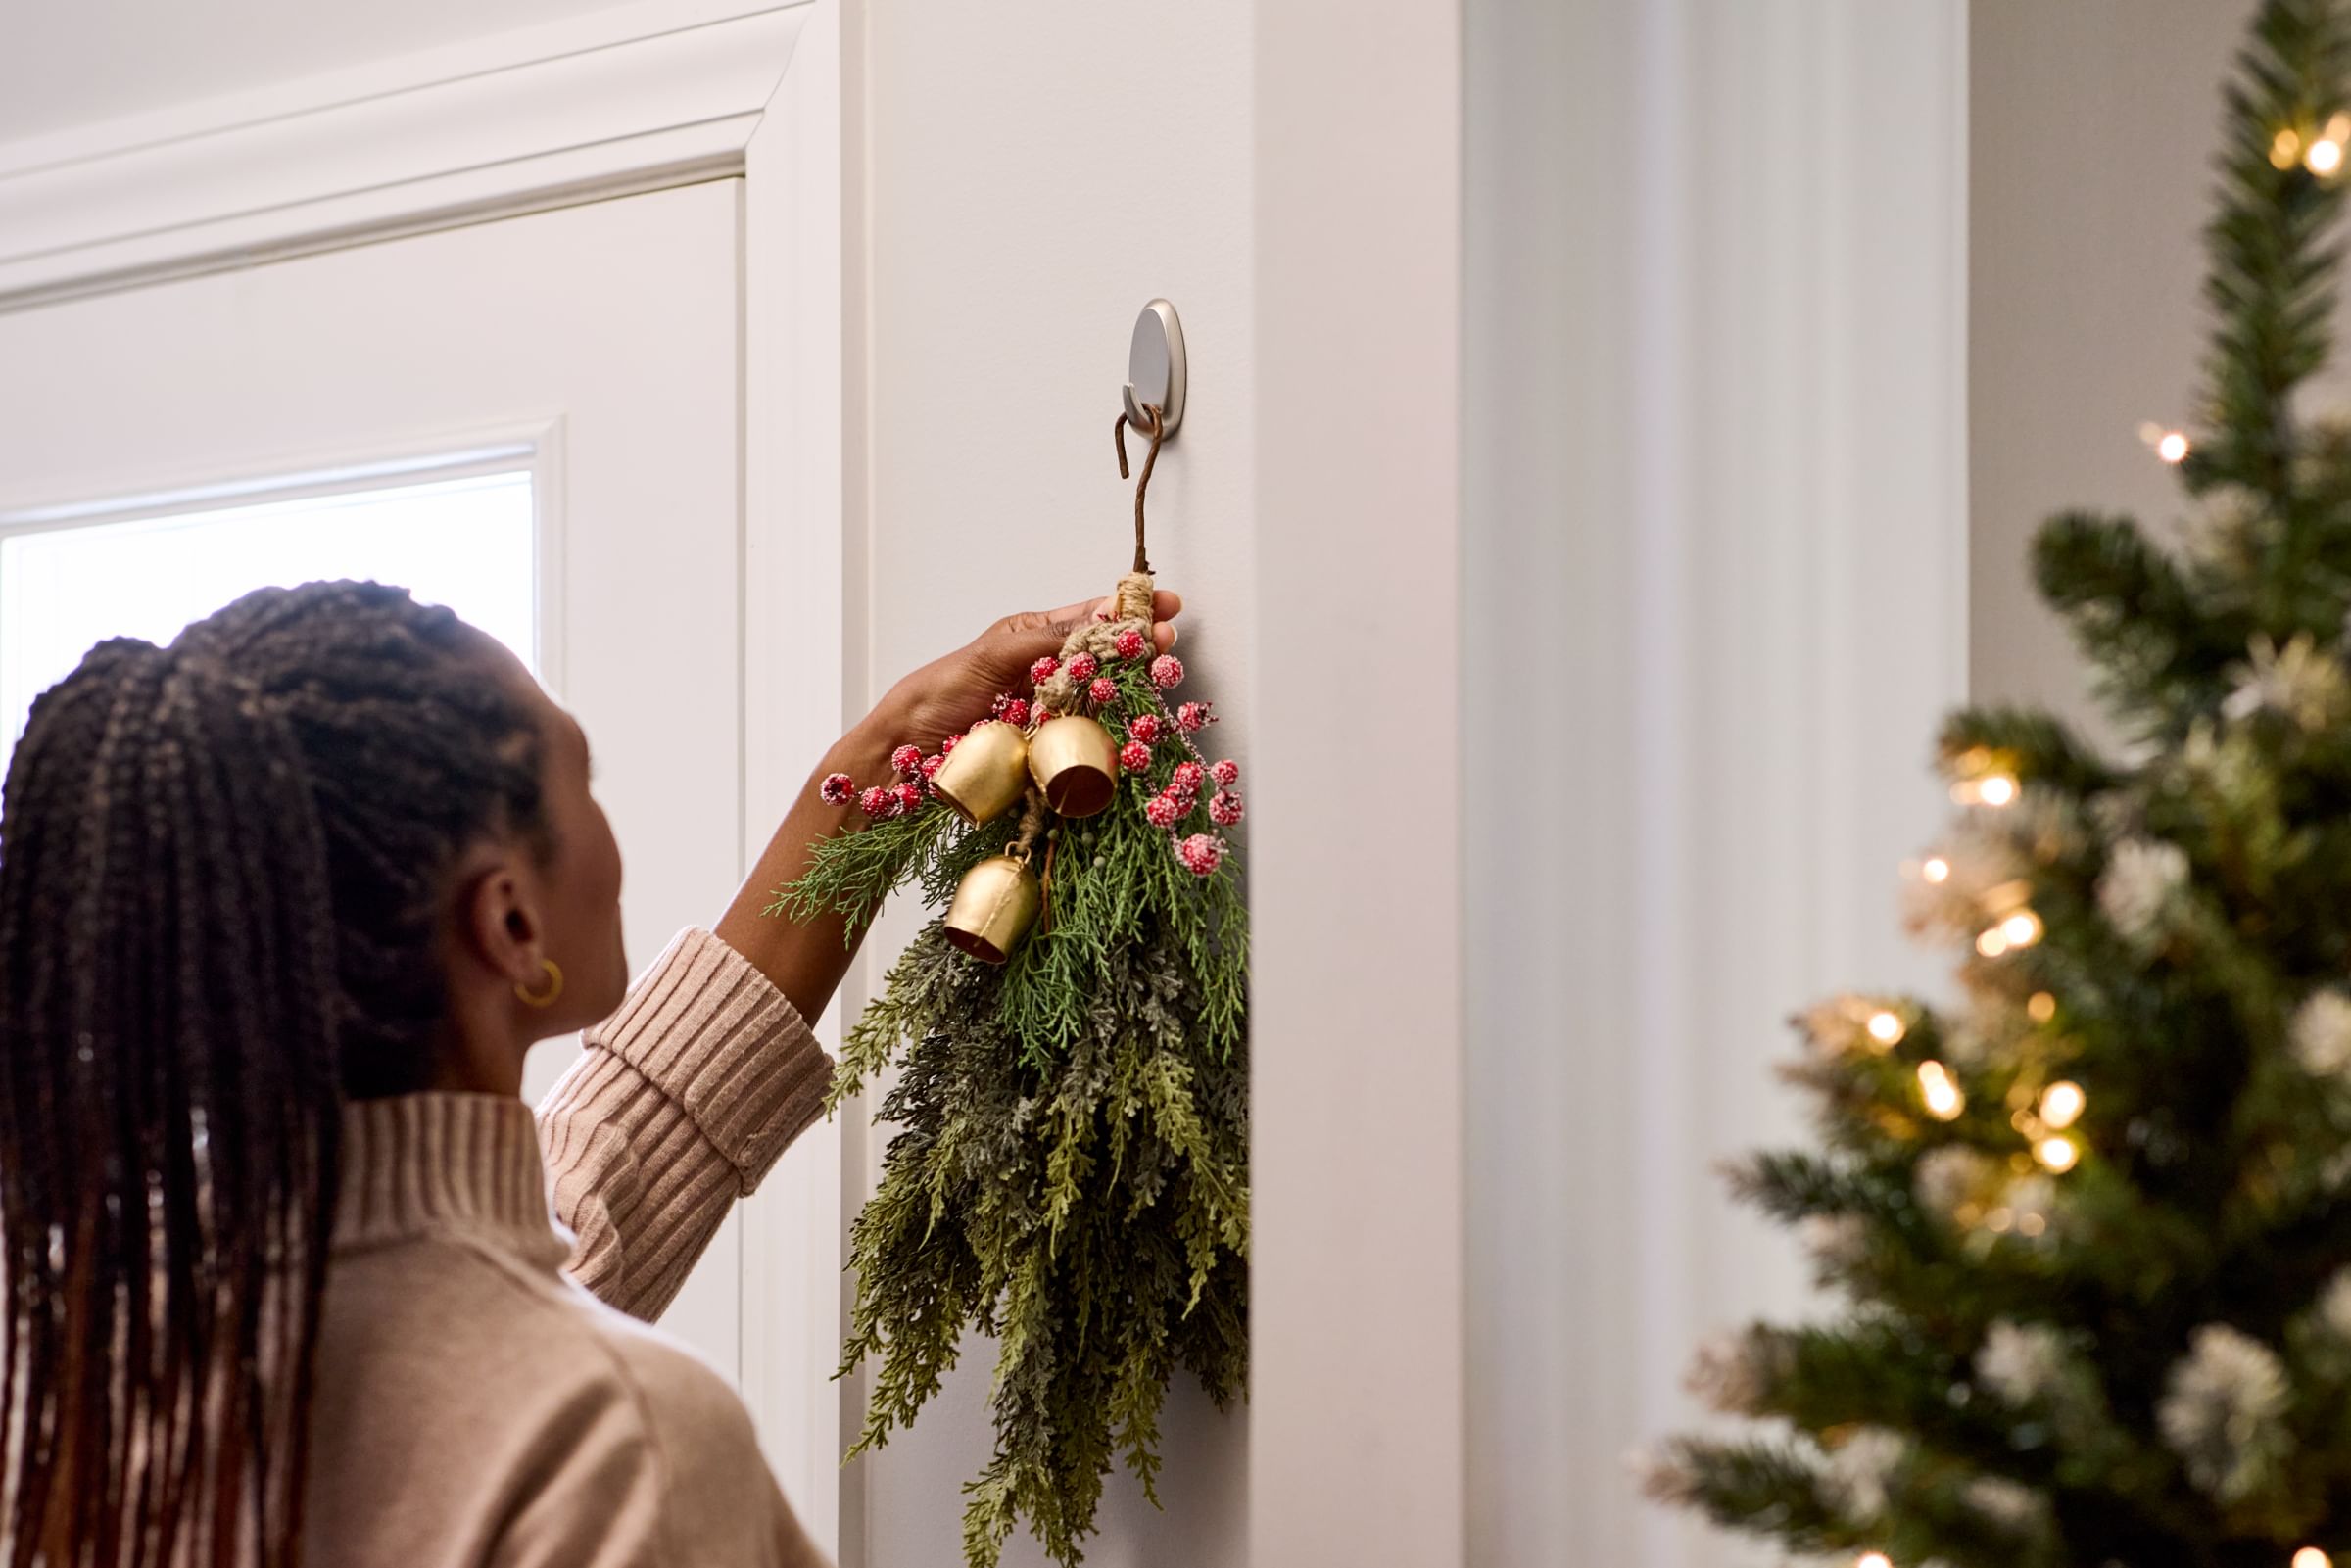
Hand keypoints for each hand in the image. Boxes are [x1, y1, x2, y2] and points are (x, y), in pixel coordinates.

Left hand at [875, 590, 1182, 751]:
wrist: (905, 754)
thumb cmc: (938, 694)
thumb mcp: (993, 654)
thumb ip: (1046, 639)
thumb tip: (1098, 620)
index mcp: (1031, 637)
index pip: (1089, 617)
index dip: (1127, 609)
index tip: (1164, 603)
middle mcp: (1045, 672)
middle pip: (1103, 655)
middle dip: (1138, 646)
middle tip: (1167, 640)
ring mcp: (1050, 710)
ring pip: (1101, 694)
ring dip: (1130, 685)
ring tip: (1158, 673)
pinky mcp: (1048, 747)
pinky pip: (1085, 735)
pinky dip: (1108, 729)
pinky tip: (1129, 721)